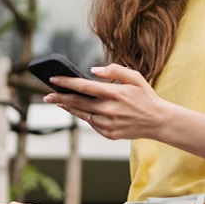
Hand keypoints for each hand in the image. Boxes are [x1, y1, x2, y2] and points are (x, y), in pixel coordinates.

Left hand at [44, 63, 168, 140]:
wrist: (158, 121)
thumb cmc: (145, 97)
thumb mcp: (135, 77)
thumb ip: (114, 70)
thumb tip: (93, 70)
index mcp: (115, 93)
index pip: (84, 86)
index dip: (66, 82)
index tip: (53, 79)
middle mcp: (109, 109)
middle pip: (77, 102)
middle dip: (59, 98)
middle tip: (46, 96)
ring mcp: (108, 123)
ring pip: (82, 114)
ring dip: (69, 108)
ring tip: (59, 101)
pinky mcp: (109, 133)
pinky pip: (91, 124)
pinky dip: (84, 116)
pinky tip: (78, 110)